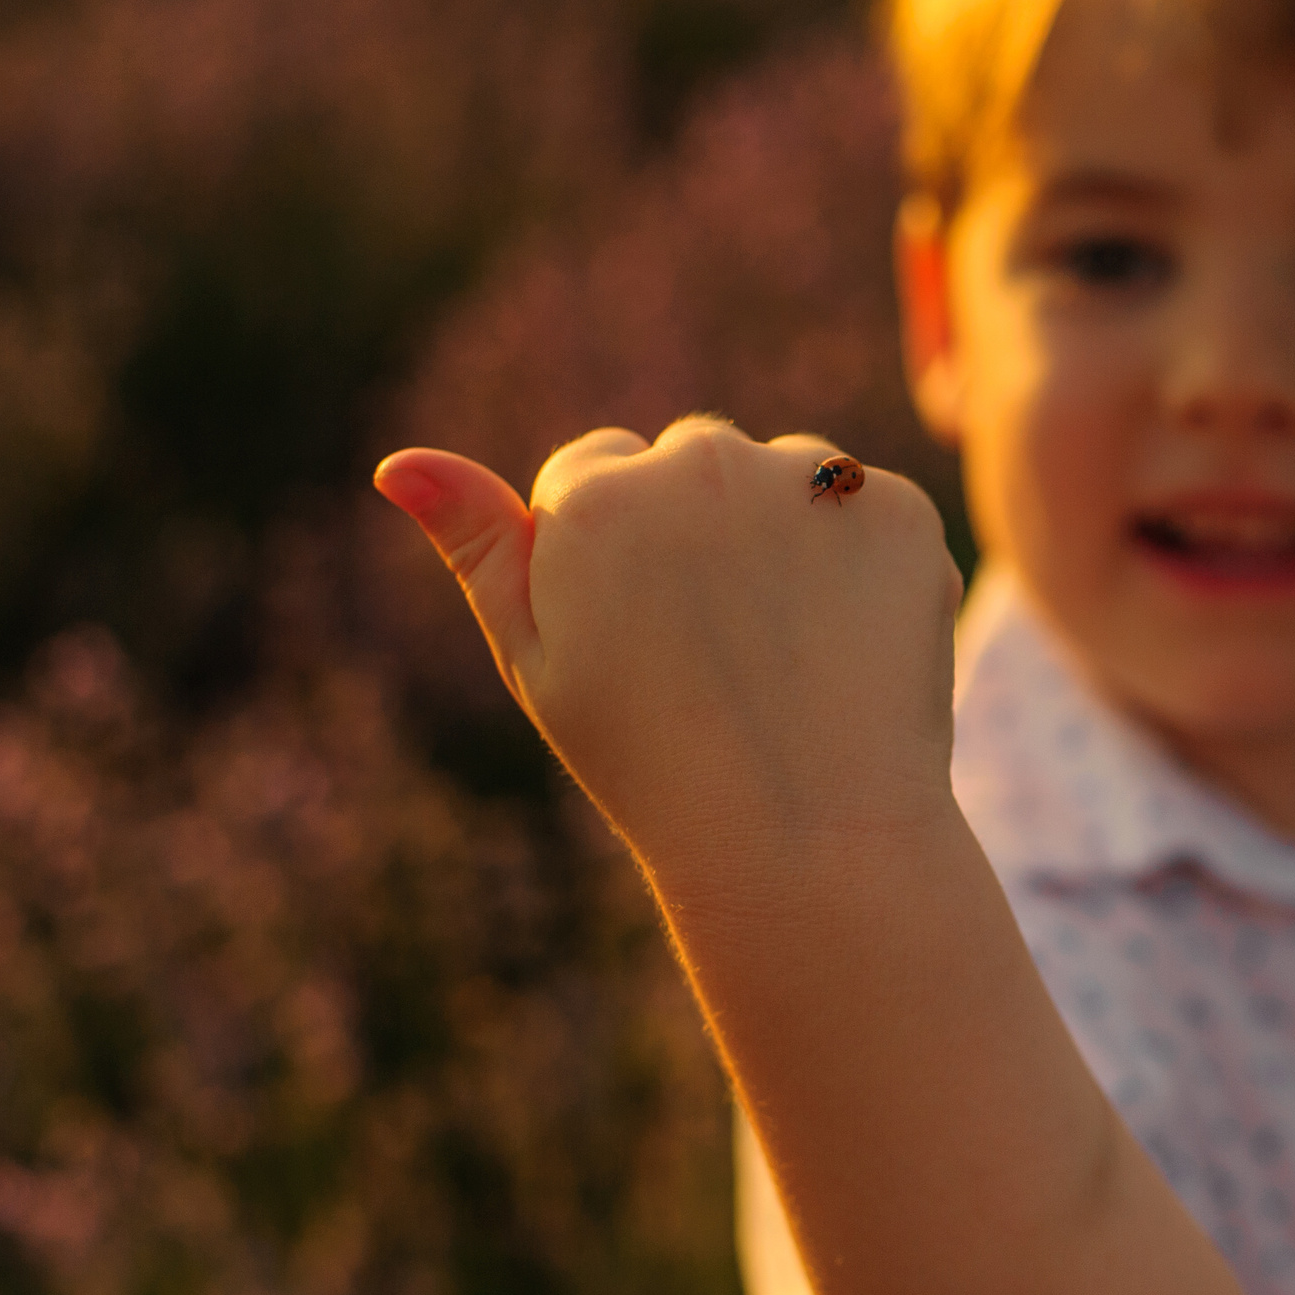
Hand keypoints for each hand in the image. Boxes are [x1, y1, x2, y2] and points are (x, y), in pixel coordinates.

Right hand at [374, 420, 963, 871]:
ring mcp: (809, 479)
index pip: (594, 468)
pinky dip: (866, 566)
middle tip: (720, 652)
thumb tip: (399, 464)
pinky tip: (853, 647)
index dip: (614, 558)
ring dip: (788, 533)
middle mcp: (699, 460)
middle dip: (700, 529)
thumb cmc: (652, 760)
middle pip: (693, 459)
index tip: (642, 635)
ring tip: (789, 653)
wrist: (807, 836)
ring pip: (788, 477)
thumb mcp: (539, 662)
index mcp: (593, 494)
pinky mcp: (895, 509)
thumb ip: (480, 549)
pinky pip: (869, 511)